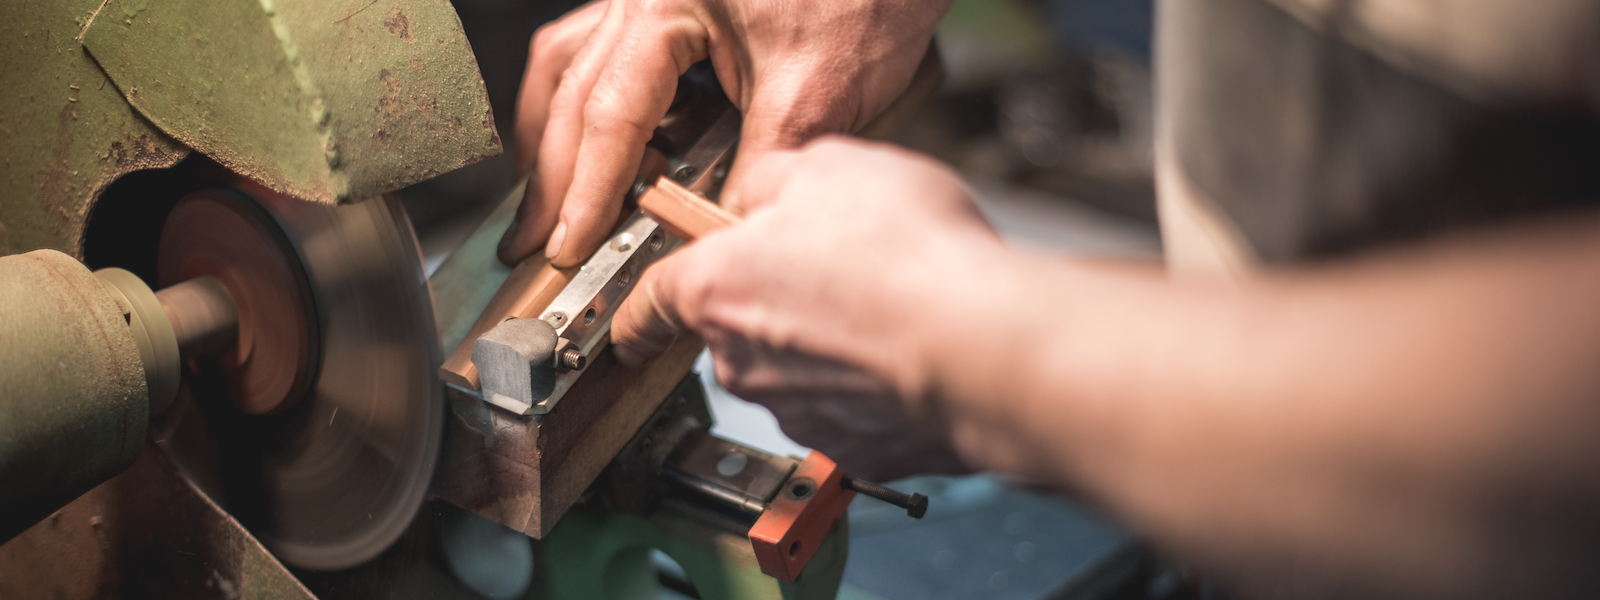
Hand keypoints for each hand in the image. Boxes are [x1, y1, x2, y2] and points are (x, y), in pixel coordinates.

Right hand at [497, 0, 951, 267]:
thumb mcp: (816, 90)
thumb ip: (758, 166)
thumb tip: (723, 230)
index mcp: (663, 3)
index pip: (608, 116)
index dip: (584, 192)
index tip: (566, 246)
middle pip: (570, 90)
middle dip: (550, 173)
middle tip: (532, 239)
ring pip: (570, 62)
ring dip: (554, 132)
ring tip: (547, 193)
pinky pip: (604, 48)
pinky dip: (590, 98)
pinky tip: (598, 137)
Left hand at [612, 137, 1000, 479]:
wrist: (984, 346)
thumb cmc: (908, 258)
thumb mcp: (829, 166)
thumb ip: (774, 178)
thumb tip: (762, 192)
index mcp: (716, 288)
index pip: (647, 305)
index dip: (636, 311)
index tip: (629, 324)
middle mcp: (743, 361)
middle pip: (736, 326)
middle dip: (774, 297)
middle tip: (833, 260)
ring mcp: (797, 411)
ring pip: (795, 368)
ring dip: (829, 339)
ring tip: (891, 298)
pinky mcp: (854, 446)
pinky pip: (850, 405)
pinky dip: (872, 380)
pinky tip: (913, 342)